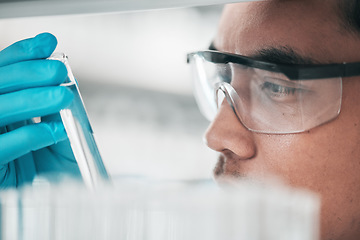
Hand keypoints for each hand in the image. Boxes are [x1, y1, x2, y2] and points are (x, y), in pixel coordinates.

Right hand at [0, 33, 80, 188]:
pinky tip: (53, 131)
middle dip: (26, 72)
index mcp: (3, 112)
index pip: (3, 75)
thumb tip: (62, 87)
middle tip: (57, 69)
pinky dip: (29, 135)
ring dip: (30, 99)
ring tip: (62, 95)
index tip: (46, 44)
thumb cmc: (50, 176)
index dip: (21, 56)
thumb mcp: (56, 140)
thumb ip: (55, 116)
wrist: (48, 209)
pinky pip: (1, 148)